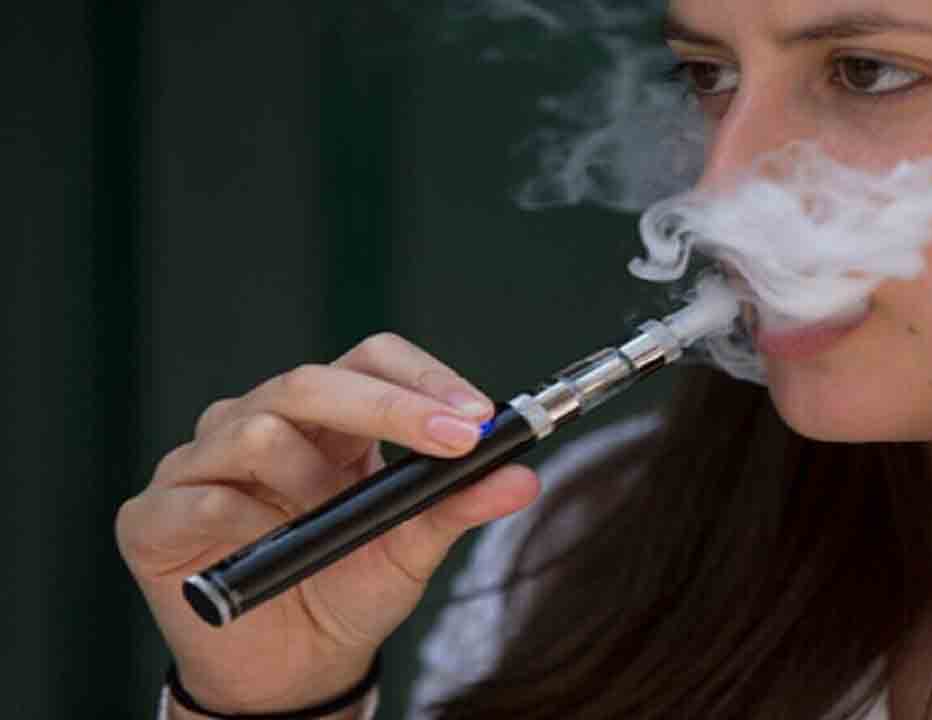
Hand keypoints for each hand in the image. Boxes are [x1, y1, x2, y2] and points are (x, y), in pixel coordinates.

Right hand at [117, 333, 539, 712]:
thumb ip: (458, 507)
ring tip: (333, 525)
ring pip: (255, 429)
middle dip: (389, 407)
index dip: (421, 377)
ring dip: (312, 480)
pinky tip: (275, 552)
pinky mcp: (154, 516)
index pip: (369, 361)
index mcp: (327, 420)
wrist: (293, 672)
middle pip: (310, 379)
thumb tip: (523, 477)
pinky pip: (203, 500)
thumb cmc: (348, 592)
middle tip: (453, 441)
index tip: (476, 415)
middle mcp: (258, 423)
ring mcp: (201, 464)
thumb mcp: (412, 549)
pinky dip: (250, 525)